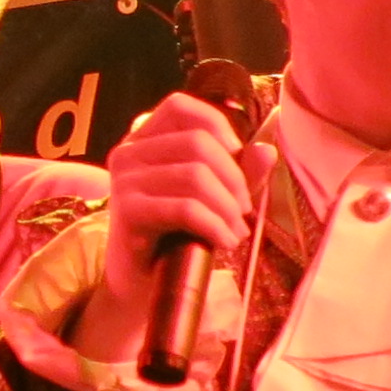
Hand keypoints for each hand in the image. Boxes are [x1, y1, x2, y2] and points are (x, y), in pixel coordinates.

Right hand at [82, 91, 253, 355]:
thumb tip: (267, 150)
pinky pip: (185, 209)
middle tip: (244, 211)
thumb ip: (238, 173)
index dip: (217, 126)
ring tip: (236, 231)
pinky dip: (215, 226)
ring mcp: (123, 180)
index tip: (237, 158)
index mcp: (143, 140)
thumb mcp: (212, 198)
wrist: (140, 283)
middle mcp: (127, 153)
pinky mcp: (127, 211)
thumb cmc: (174, 234)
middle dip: (234, 178)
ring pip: (195, 176)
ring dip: (228, 207)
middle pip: (197, 143)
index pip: (180, 107)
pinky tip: (224, 243)